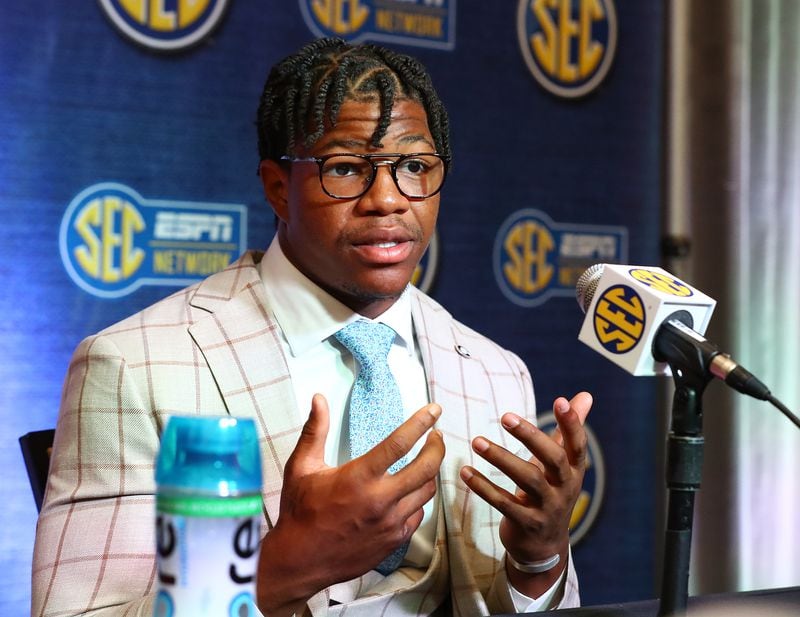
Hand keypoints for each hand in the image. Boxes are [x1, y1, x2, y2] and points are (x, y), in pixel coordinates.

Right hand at [256, 394, 444, 615]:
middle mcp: (380, 500)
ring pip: (427, 491)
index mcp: (359, 477)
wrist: (299, 560)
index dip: (421, 422)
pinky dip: (418, 499)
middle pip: (427, 467)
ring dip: (430, 472)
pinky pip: (419, 514)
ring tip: (425, 460)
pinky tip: (410, 491)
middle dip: (437, 446)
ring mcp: (390, 523)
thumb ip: (315, 430)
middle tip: (436, 435)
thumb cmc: (299, 511)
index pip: (400, 443)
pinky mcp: (394, 540)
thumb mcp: (301, 467)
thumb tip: (319, 398)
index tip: (434, 410)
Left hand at [459, 392, 591, 597]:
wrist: (544, 546)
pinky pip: (504, 503)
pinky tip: (466, 472)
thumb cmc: (551, 492)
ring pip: (527, 480)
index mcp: (574, 471)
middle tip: (505, 416)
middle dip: (530, 436)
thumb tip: (585, 395)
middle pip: (553, 459)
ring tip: (476, 441)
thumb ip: (568, 430)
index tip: (559, 401)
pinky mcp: (527, 524)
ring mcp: (547, 508)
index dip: (571, 423)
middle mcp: (565, 488)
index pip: (577, 444)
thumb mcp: (563, 464)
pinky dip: (484, 487)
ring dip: (500, 458)